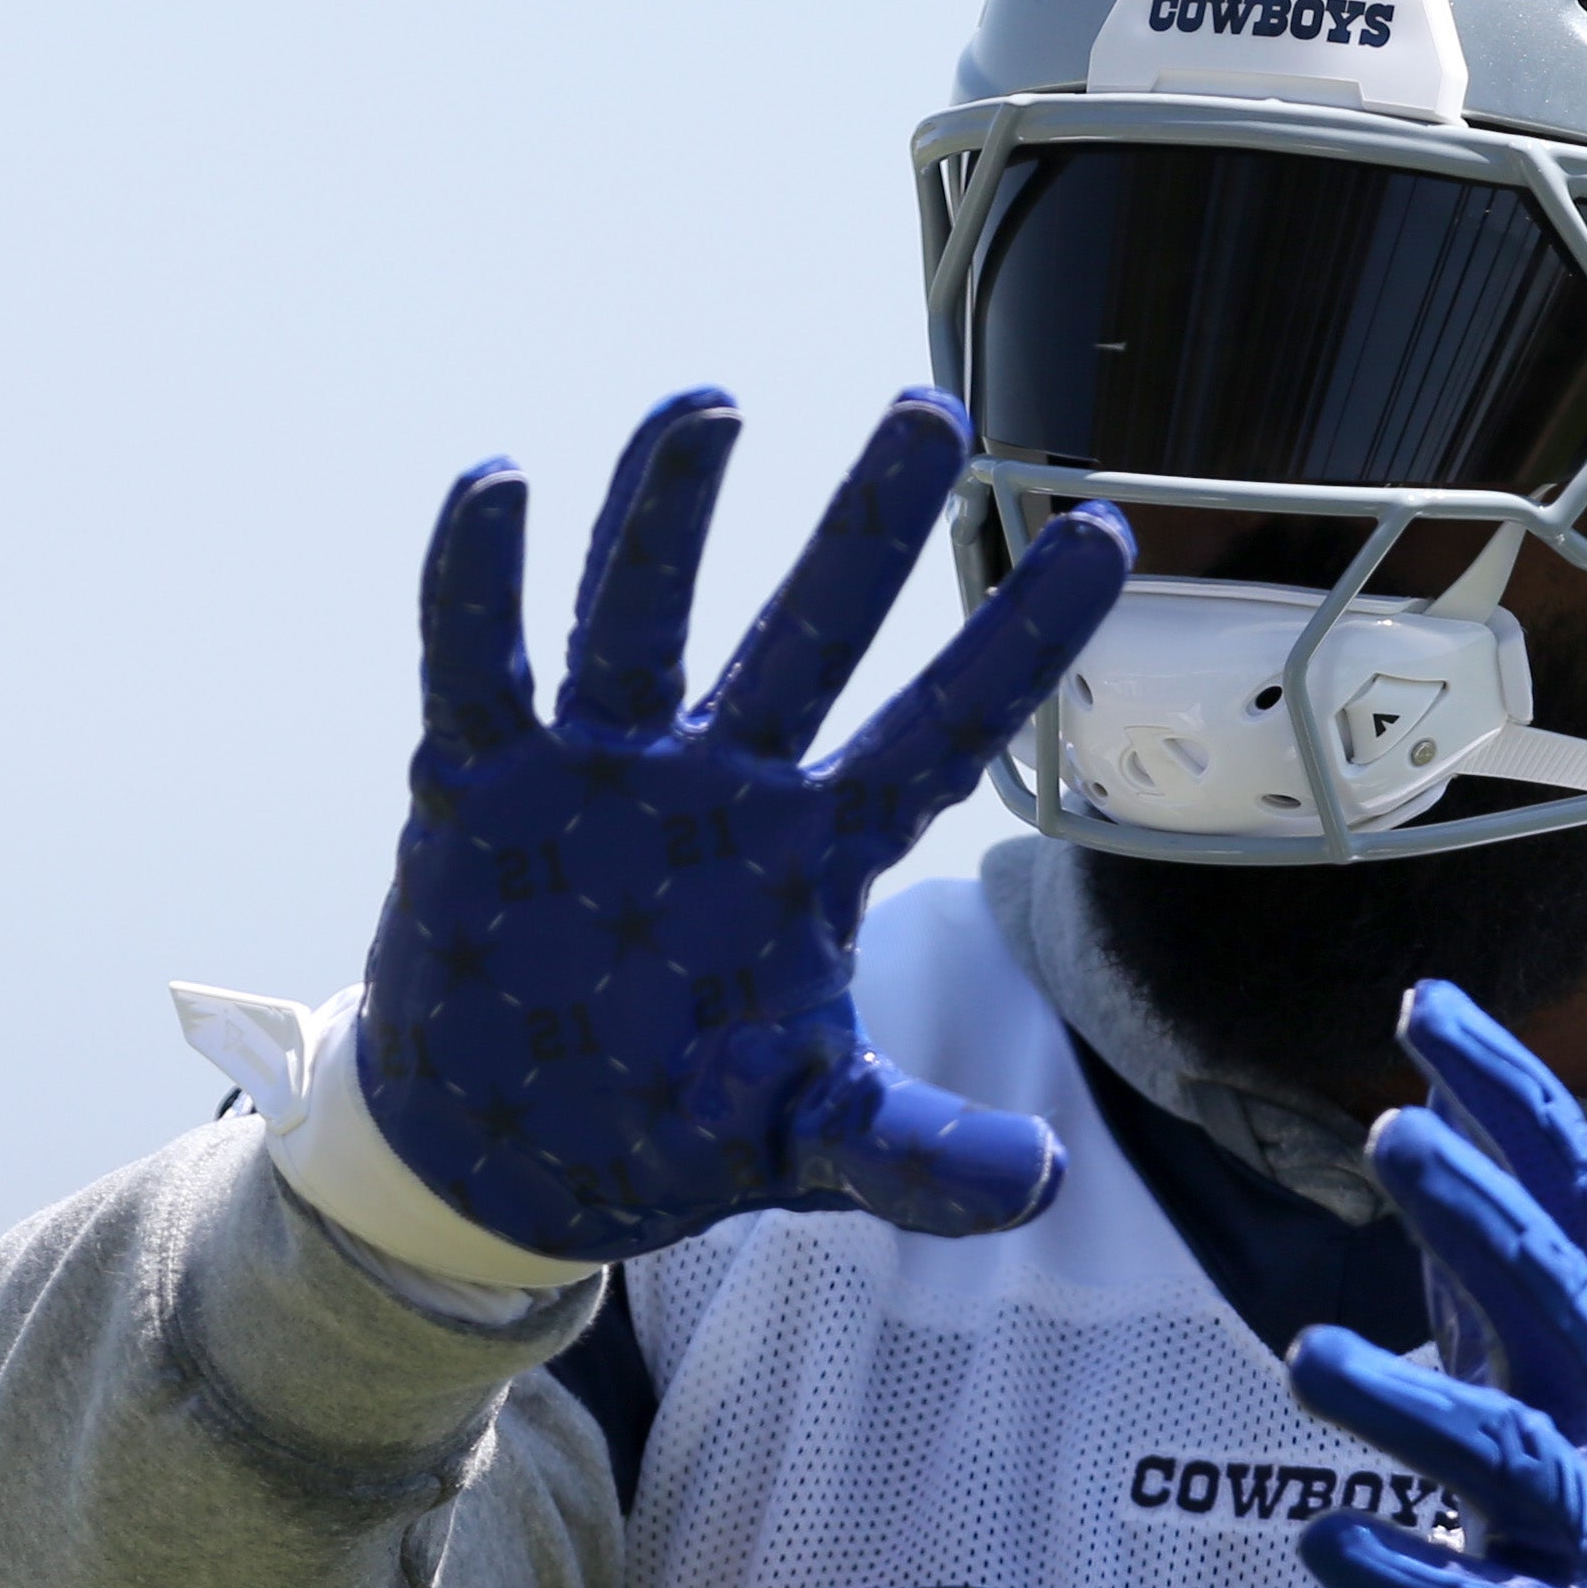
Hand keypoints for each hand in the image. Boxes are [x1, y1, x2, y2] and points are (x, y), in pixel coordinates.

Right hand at [359, 387, 1131, 1263]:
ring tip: (710, 406)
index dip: (1017, 641)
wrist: (505, 1164)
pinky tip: (502, 485)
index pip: (940, 732)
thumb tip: (1044, 1181)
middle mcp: (720, 787)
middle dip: (864, 524)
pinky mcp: (482, 787)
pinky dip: (480, 580)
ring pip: (643, 614)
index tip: (1106, 536)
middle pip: (806, 630)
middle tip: (933, 410)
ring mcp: (601, 774)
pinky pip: (480, 664)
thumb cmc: (673, 1130)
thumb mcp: (809, 1145)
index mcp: (813, 857)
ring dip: (667, 512)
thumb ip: (918, 1152)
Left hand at [1289, 982, 1586, 1587]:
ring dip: (1406, 1402)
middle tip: (1389, 1129)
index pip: (1572, 1199)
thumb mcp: (1574, 1391)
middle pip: (1554, 1300)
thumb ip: (1499, 1285)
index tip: (1423, 1005)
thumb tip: (1438, 1146)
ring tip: (1305, 1353)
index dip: (1508, 1098)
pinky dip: (1407, 1579)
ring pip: (1509, 1456)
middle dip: (1477, 1210)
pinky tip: (1326, 1545)